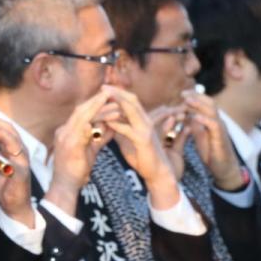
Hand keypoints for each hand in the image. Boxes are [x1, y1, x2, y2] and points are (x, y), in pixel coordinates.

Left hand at [0, 114, 36, 227]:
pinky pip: (15, 155)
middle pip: (8, 127)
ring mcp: (23, 159)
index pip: (0, 128)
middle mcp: (19, 150)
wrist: (12, 206)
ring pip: (13, 137)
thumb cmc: (0, 186)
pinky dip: (5, 147)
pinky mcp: (23, 170)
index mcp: (10, 148)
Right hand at [45, 90, 115, 214]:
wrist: (65, 187)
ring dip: (100, 111)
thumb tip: (110, 127)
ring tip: (116, 106)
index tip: (108, 97)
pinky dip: (95, 125)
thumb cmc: (76, 170)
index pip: (81, 112)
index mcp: (67, 131)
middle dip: (97, 101)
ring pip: (83, 117)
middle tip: (112, 93)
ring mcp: (65, 138)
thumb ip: (99, 137)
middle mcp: (64, 131)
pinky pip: (83, 132)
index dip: (94, 103)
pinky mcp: (70, 146)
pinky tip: (107, 121)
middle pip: (81, 110)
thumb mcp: (90, 150)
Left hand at [103, 86, 181, 208]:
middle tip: (103, 86)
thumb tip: (109, 123)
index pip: (131, 101)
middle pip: (132, 100)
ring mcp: (146, 130)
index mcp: (143, 120)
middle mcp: (146, 121)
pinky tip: (107, 121)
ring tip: (104, 96)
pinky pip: (129, 129)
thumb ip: (121, 131)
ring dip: (117, 101)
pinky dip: (117, 123)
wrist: (158, 174)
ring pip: (132, 109)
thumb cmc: (143, 158)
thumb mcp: (128, 141)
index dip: (119, 94)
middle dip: (117, 92)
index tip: (105, 89)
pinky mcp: (143, 140)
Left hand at [182, 89, 245, 189]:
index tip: (182, 94)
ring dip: (199, 105)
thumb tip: (185, 115)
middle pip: (209, 102)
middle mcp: (218, 121)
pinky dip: (204, 120)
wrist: (224, 168)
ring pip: (212, 111)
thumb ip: (194, 124)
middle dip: (196, 97)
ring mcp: (221, 129)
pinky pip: (214, 125)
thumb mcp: (200, 135)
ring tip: (187, 101)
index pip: (205, 103)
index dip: (194, 97)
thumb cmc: (212, 152)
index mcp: (212, 120)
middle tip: (183, 94)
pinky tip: (195, 117)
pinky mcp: (221, 138)